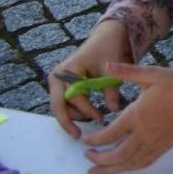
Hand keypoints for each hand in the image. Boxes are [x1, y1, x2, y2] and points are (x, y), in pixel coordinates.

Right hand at [48, 19, 132, 137]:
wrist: (106, 38)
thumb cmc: (108, 50)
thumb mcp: (110, 69)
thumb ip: (111, 90)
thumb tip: (114, 111)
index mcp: (67, 70)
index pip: (73, 97)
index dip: (86, 110)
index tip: (101, 119)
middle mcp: (57, 77)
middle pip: (58, 105)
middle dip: (68, 121)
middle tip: (78, 136)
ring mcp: (58, 82)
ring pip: (60, 107)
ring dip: (73, 116)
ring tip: (91, 122)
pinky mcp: (63, 86)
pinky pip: (65, 103)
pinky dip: (74, 111)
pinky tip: (87, 117)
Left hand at [79, 63, 172, 173]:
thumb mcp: (151, 74)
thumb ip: (127, 72)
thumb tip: (106, 65)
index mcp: (138, 114)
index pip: (110, 134)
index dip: (94, 139)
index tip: (85, 139)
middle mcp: (145, 133)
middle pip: (116, 154)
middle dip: (98, 159)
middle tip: (87, 156)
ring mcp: (155, 143)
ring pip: (129, 163)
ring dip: (110, 170)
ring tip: (95, 172)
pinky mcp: (164, 147)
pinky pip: (143, 163)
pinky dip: (129, 168)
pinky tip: (122, 168)